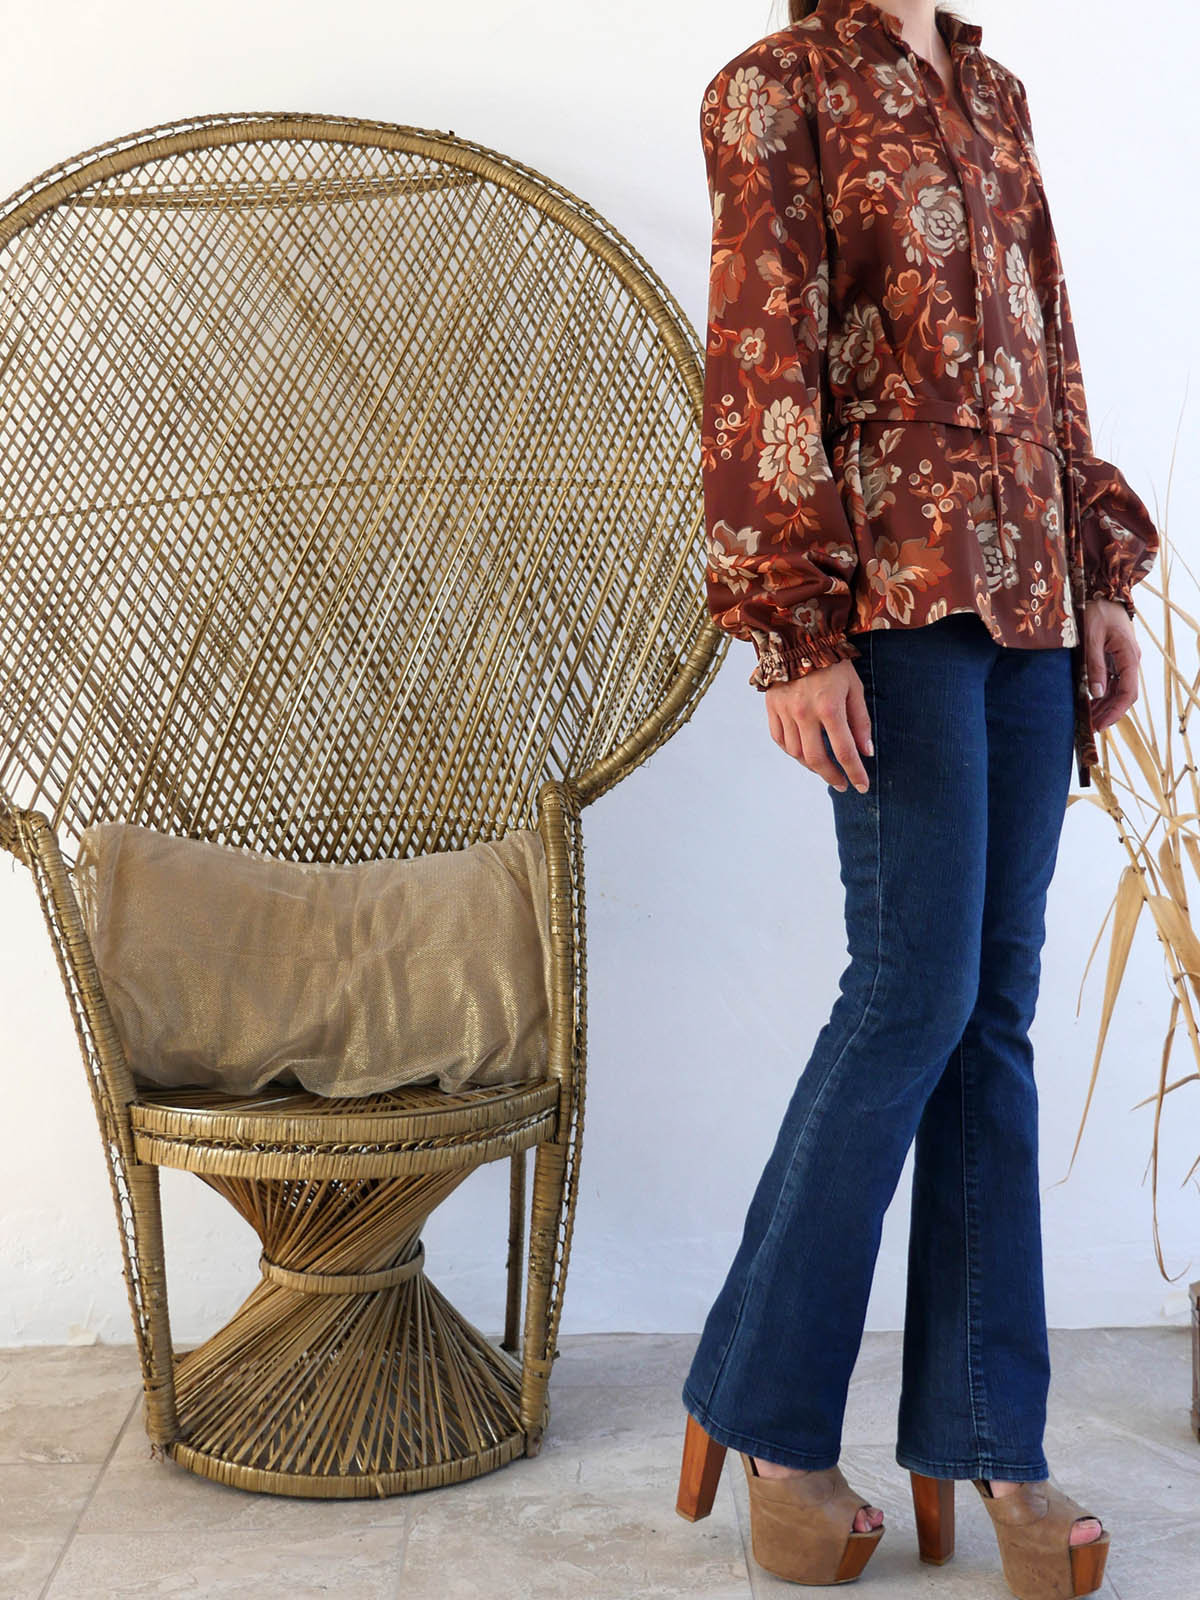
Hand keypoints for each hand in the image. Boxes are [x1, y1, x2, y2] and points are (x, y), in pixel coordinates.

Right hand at [765, 659, 872, 791]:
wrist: (798, 639)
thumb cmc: (832, 662)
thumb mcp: (854, 688)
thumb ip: (860, 721)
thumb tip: (865, 752)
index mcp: (829, 707)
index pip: (845, 751)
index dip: (855, 772)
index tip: (862, 786)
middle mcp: (804, 713)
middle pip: (816, 759)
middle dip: (831, 776)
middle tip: (842, 784)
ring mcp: (785, 712)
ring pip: (796, 753)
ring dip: (812, 766)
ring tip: (824, 769)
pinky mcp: (772, 708)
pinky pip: (779, 739)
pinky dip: (792, 751)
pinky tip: (803, 753)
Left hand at [1084, 597, 1140, 732]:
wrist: (1102, 590)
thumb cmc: (1095, 611)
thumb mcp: (1091, 639)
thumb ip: (1094, 666)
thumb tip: (1097, 694)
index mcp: (1129, 656)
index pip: (1128, 692)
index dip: (1115, 711)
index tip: (1101, 725)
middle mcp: (1130, 660)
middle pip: (1124, 694)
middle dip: (1108, 712)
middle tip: (1090, 727)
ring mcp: (1123, 659)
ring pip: (1117, 689)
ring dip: (1104, 704)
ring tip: (1087, 718)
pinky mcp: (1115, 656)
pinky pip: (1111, 679)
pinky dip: (1101, 692)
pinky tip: (1089, 701)